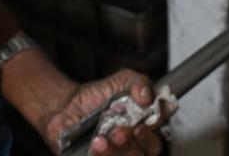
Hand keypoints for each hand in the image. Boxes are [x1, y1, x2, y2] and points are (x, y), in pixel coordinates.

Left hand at [41, 68, 167, 154]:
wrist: (68, 105)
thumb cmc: (99, 95)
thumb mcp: (123, 80)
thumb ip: (139, 83)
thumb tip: (148, 97)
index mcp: (146, 125)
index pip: (161, 134)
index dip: (154, 130)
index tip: (143, 123)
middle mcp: (136, 143)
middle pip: (148, 152)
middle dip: (135, 144)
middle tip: (121, 131)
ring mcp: (119, 154)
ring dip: (117, 151)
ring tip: (103, 138)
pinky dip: (102, 155)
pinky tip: (96, 144)